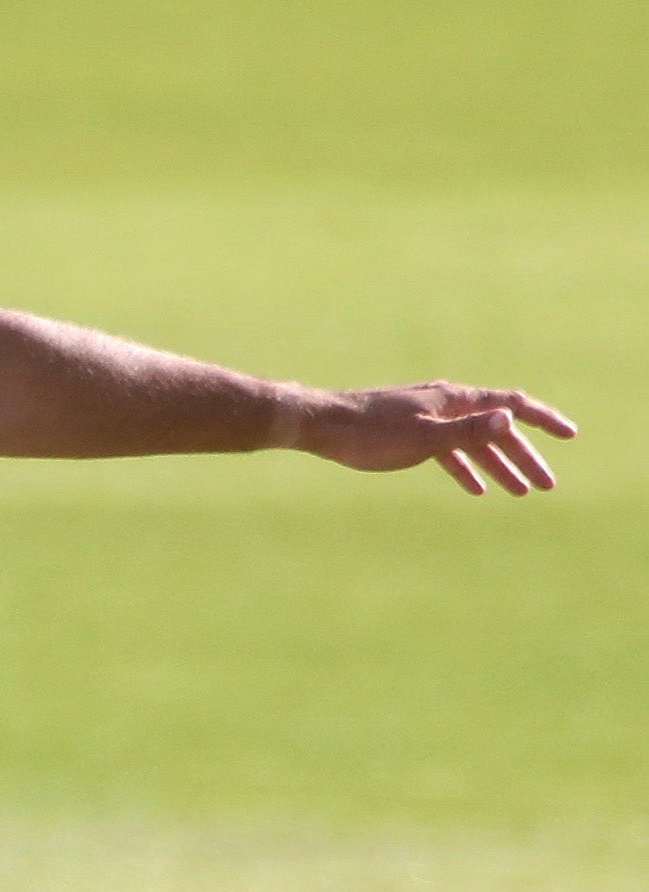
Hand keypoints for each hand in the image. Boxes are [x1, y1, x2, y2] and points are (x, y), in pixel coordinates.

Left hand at [304, 381, 577, 495]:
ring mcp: (427, 418)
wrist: (321, 425)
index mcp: (454, 399)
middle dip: (524, 456)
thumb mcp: (425, 436)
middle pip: (496, 428)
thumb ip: (468, 431)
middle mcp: (445, 403)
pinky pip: (447, 452)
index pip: (511, 403)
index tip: (569, 435)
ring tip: (520, 492)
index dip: (543, 418)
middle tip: (546, 486)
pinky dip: (464, 468)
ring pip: (472, 443)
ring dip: (497, 466)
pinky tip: (475, 489)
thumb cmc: (371, 431)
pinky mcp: (408, 433)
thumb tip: (510, 418)